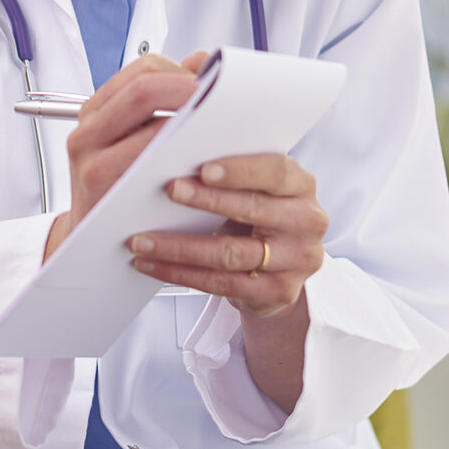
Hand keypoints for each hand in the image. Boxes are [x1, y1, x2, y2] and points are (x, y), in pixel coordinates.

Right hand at [43, 51, 209, 260]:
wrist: (92, 256)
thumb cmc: (122, 198)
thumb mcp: (132, 147)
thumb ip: (163, 105)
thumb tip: (200, 62)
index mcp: (94, 115)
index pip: (141, 73)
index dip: (181, 72)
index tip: (214, 84)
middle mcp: (86, 133)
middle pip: (144, 88)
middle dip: (190, 90)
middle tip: (225, 104)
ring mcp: (91, 161)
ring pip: (150, 122)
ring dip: (194, 122)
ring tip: (223, 129)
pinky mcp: (103, 188)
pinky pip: (153, 160)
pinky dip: (186, 156)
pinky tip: (208, 161)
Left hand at [126, 152, 327, 319]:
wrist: (278, 266)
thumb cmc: (255, 212)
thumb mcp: (254, 187)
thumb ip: (229, 173)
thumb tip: (174, 156)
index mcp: (301, 186)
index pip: (277, 172)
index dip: (240, 171)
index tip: (203, 169)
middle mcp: (308, 222)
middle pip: (254, 210)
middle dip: (206, 201)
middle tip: (167, 191)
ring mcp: (298, 260)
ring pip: (231, 253)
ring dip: (179, 247)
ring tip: (140, 240)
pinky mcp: (279, 292)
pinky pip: (222, 284)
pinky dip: (180, 274)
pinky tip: (150, 264)